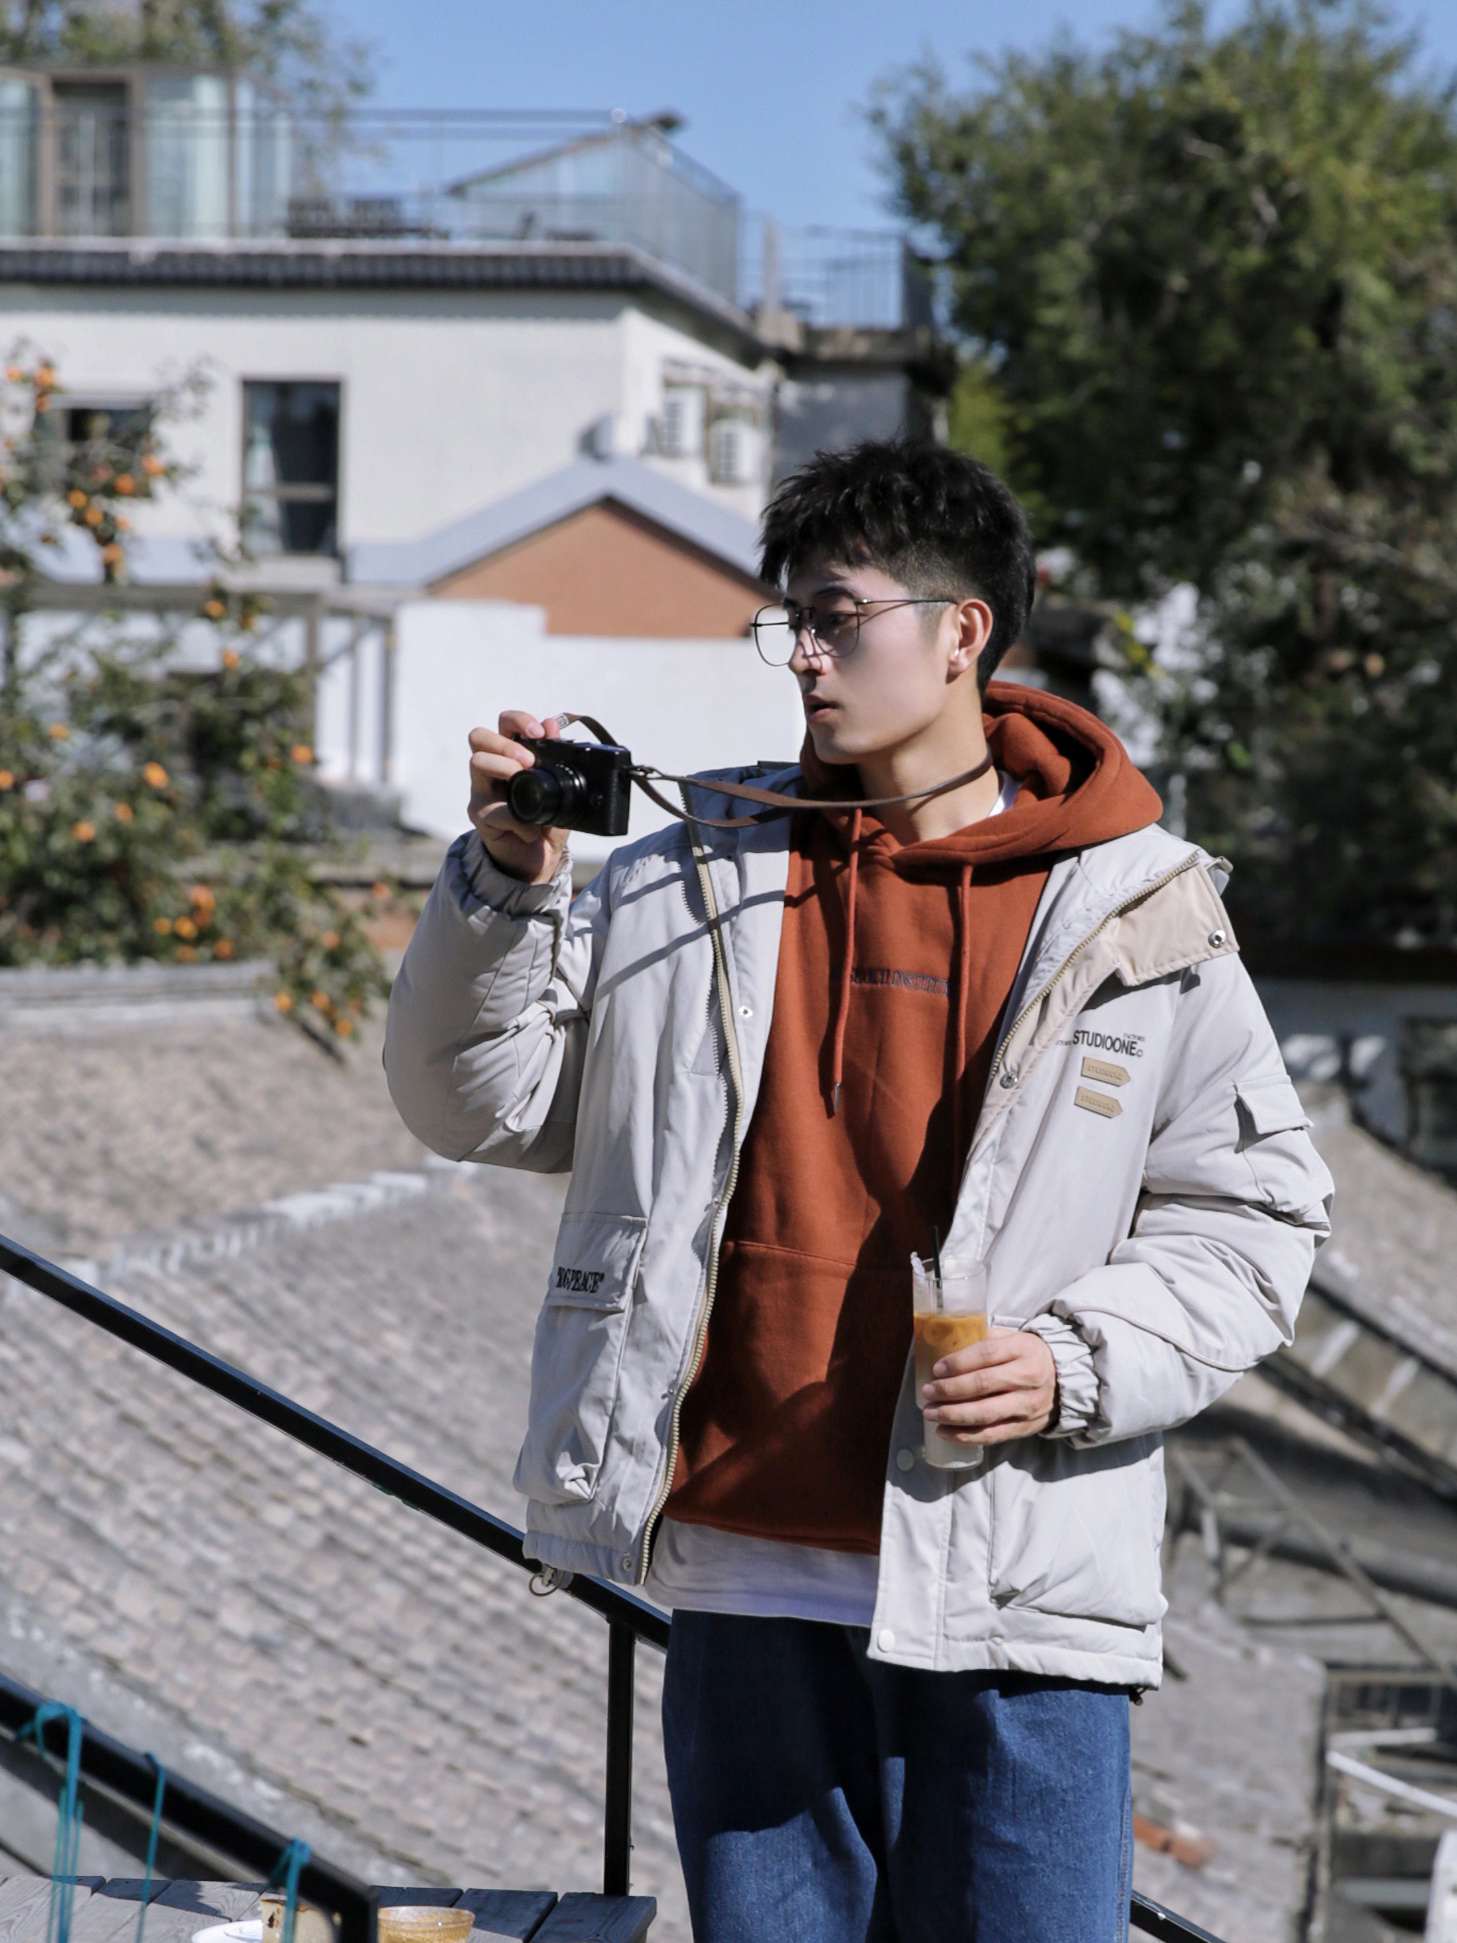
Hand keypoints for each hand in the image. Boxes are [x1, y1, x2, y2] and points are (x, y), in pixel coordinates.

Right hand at [468, 711, 569, 885]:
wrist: (537, 861)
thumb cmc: (546, 821)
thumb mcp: (560, 789)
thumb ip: (556, 759)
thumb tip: (553, 724)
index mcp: (511, 756)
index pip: (505, 724)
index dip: (519, 720)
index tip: (540, 733)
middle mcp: (491, 769)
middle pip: (479, 736)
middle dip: (506, 742)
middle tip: (528, 761)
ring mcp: (482, 791)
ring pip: (477, 761)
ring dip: (504, 767)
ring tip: (524, 781)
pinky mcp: (480, 816)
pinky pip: (492, 808)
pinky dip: (516, 818)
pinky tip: (531, 829)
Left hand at [921, 1327, 1057, 1446]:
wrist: (1064, 1380)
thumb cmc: (1028, 1356)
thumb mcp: (1013, 1338)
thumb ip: (985, 1338)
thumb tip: (945, 1343)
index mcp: (1022, 1349)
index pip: (985, 1354)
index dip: (958, 1362)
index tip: (936, 1369)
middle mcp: (1028, 1377)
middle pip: (982, 1385)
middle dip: (949, 1390)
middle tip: (927, 1392)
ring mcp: (1028, 1405)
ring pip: (985, 1413)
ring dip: (952, 1415)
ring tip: (930, 1413)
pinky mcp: (1026, 1427)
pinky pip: (992, 1435)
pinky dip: (965, 1436)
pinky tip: (945, 1432)